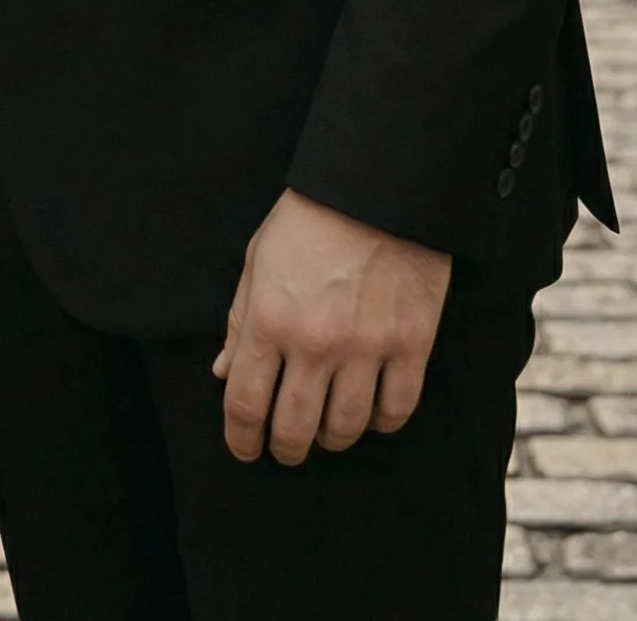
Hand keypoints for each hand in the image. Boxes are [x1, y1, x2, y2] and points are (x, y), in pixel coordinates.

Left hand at [214, 189, 451, 466]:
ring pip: (345, 429)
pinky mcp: (411, 345)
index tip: (244, 449)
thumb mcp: (258, 260)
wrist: (378, 186)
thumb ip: (240, 320)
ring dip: (330, 438)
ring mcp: (366, 348)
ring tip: (325, 429)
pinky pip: (395, 411)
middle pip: (294, 430)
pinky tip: (370, 411)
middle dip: (283, 448)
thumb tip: (225, 374)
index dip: (241, 439)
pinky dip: (380, 422)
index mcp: (269, 319)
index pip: (245, 404)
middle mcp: (315, 343)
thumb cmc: (309, 218)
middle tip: (284, 448)